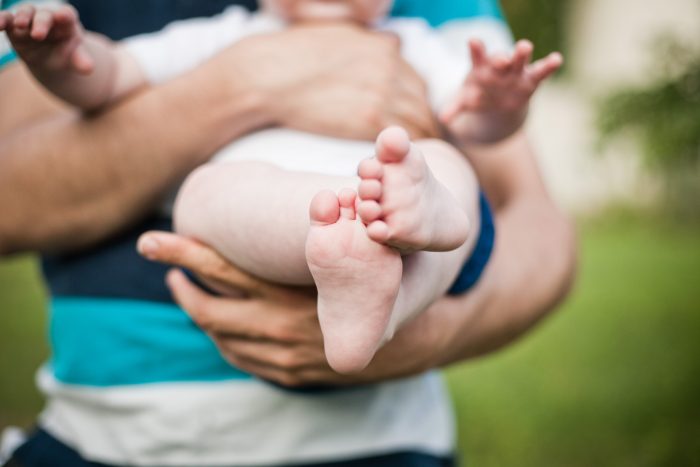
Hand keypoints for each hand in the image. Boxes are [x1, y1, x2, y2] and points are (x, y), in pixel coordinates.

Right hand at [0, 4, 92, 73]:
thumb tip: (89, 69)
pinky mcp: (14, 27)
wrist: (51, 56)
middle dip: (42, 23)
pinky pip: (6, 20)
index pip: (67, 15)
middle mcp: (48, 17)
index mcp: (67, 22)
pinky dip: (1, 20)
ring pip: (25, 13)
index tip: (63, 16)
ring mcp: (31, 20)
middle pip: (45, 15)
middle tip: (39, 35)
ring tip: (19, 25)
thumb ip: (81, 60)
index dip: (65, 15)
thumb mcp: (76, 57)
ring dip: (22, 18)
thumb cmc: (67, 53)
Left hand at [137, 231, 445, 386]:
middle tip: (158, 255)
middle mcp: (279, 328)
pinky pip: (238, 357)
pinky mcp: (288, 373)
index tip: (151, 238)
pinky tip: (216, 319)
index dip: (182, 254)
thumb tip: (294, 196)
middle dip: (178, 281)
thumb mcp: (350, 252)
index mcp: (289, 293)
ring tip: (182, 285)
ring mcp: (282, 356)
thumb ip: (318, 231)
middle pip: (209, 307)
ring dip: (196, 308)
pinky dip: (220, 336)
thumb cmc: (375, 282)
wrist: (408, 338)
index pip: (221, 271)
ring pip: (219, 334)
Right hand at [216, 23, 438, 140]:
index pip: (416, 80)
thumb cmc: (295, 55)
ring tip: (409, 158)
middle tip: (413, 143)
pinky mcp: (370, 118)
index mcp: (385, 47)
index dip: (413, 101)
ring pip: (418, 121)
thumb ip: (370, 43)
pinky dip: (404, 151)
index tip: (408, 118)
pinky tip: (398, 162)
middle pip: (422, 101)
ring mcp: (383, 93)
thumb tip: (390, 46)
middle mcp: (391, 67)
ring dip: (416, 139)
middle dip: (420, 120)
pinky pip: (403, 138)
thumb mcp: (339, 35)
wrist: (271, 76)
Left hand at [440, 39, 562, 143]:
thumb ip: (455, 107)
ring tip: (525, 46)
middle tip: (501, 57)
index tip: (473, 41)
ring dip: (522, 53)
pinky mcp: (531, 79)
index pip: (477, 56)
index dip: (476, 49)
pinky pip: (541, 70)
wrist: (498, 102)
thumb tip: (442, 119)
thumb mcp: (466, 101)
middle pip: (501, 56)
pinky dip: (549, 65)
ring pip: (520, 59)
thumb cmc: (479, 95)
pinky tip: (557, 59)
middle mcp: (499, 66)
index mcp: (481, 67)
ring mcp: (516, 71)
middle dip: (501, 56)